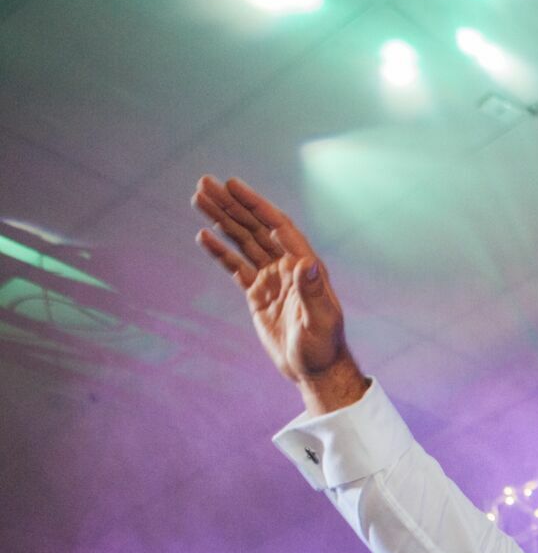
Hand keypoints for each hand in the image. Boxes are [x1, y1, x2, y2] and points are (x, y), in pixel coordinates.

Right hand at [191, 176, 366, 414]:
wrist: (315, 369)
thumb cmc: (323, 347)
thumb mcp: (320, 320)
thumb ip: (311, 291)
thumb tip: (307, 261)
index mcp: (304, 266)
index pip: (276, 226)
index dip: (255, 205)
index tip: (233, 186)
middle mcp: (288, 266)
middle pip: (255, 228)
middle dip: (232, 205)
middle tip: (205, 183)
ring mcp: (271, 279)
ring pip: (243, 242)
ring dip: (222, 220)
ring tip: (198, 198)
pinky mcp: (259, 294)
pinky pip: (236, 266)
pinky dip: (220, 251)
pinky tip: (203, 235)